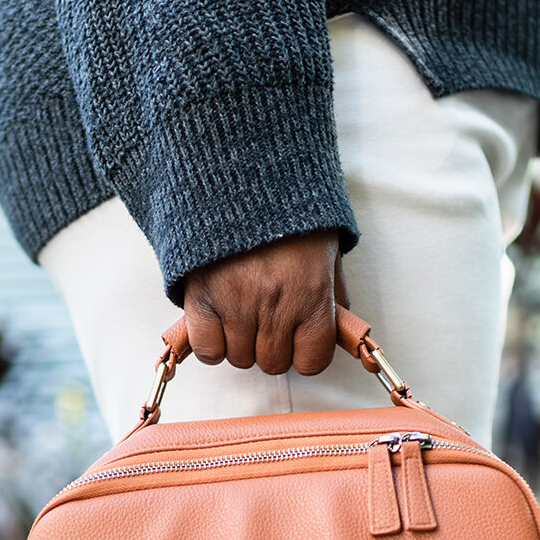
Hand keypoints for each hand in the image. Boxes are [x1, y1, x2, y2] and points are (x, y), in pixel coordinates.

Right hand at [184, 230, 347, 376]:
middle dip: (272, 347)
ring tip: (243, 313)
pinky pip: (208, 349)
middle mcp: (275, 303)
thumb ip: (333, 297)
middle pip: (273, 363)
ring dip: (241, 343)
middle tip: (268, 320)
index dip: (305, 353)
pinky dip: (212, 342)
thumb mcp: (326, 253)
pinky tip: (218, 320)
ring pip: (240, 358)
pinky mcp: (202, 298)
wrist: (242, 176)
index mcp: (311, 294)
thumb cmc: (287, 215)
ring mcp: (236, 303)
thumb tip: (336, 332)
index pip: (312, 361)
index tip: (299, 340)